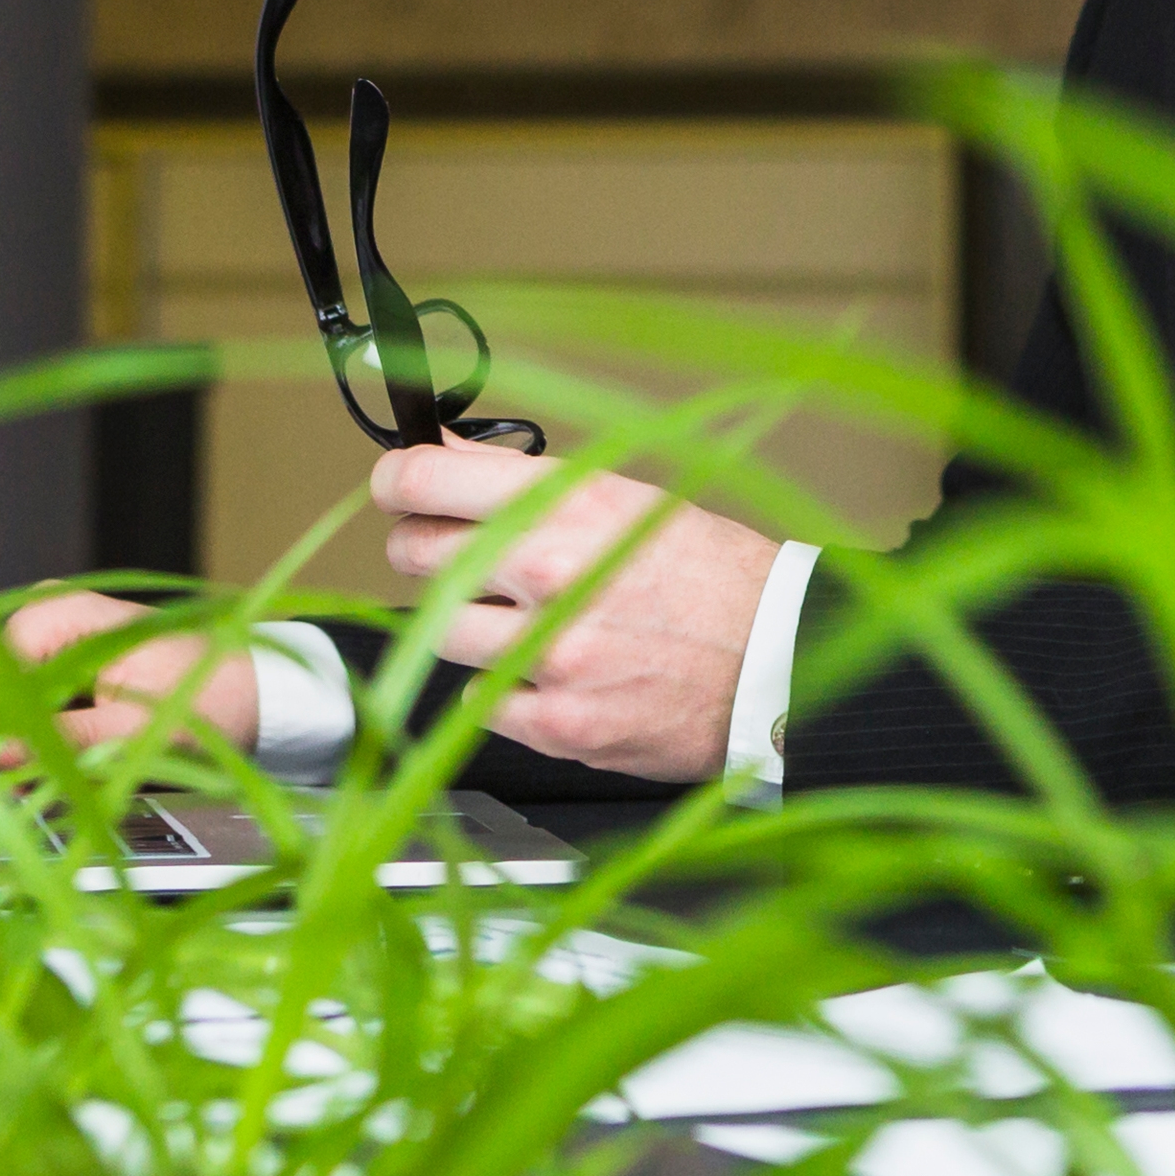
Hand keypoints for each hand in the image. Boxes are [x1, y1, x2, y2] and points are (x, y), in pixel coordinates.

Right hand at [0, 588, 260, 762]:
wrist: (250, 689)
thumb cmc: (208, 694)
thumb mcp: (137, 728)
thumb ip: (66, 738)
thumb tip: (0, 754)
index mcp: (66, 612)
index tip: (1, 764)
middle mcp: (52, 616)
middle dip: (14, 737)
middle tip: (38, 777)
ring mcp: (55, 641)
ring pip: (10, 704)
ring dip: (33, 743)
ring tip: (73, 765)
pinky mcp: (63, 668)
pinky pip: (33, 709)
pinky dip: (50, 738)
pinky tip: (81, 754)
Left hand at [371, 436, 777, 782]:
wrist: (776, 659)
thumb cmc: (713, 577)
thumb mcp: (629, 499)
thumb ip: (530, 483)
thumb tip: (447, 453)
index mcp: (571, 505)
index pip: (426, 480)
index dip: (398, 480)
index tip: (397, 486)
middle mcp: (553, 573)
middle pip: (416, 556)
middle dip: (425, 548)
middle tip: (458, 553)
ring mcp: (549, 653)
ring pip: (441, 630)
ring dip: (470, 622)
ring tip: (527, 617)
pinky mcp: (555, 721)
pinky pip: (481, 698)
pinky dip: (506, 685)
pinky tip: (554, 669)